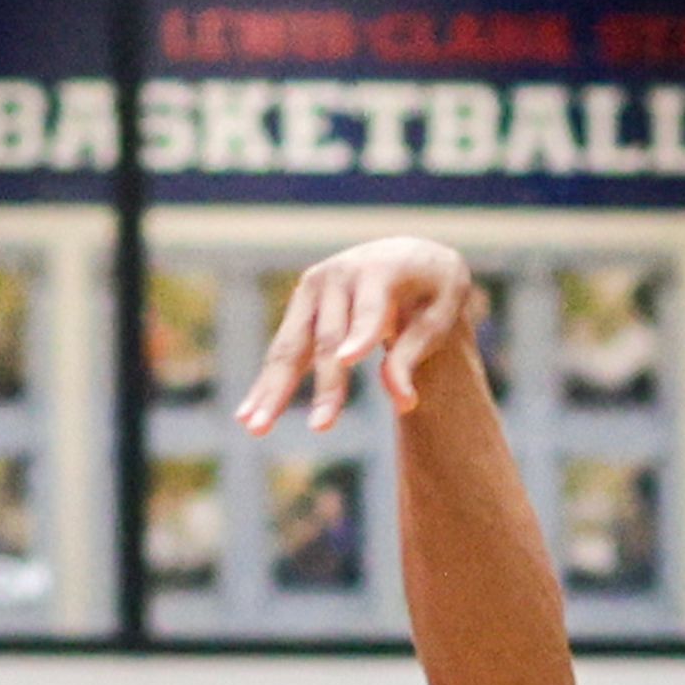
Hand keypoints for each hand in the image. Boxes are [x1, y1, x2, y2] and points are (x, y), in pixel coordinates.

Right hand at [238, 237, 482, 437]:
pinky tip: (245, 415)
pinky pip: (283, 351)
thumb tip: (403, 403)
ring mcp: (312, 289)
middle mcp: (339, 275)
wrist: (405, 257)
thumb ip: (413, 355)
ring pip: (293, 346)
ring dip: (274, 389)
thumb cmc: (431, 292)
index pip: (368, 309)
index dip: (359, 335)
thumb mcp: (438, 317)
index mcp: (380, 269)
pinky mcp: (300, 307)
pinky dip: (266, 384)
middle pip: (327, 337)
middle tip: (321, 428)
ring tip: (256, 426)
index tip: (348, 360)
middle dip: (325, 384)